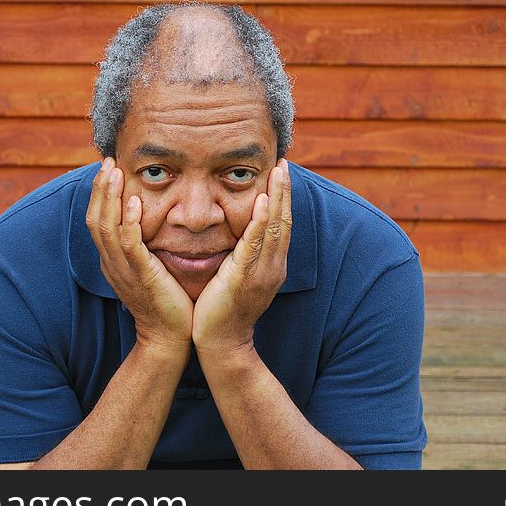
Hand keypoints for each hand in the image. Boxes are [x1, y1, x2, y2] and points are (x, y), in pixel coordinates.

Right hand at [86, 158, 192, 355]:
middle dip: (100, 188)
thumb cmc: (165, 301)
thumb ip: (143, 246)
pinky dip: (128, 222)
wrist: (168, 337)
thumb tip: (149, 222)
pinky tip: (133, 202)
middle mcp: (112, 262)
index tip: (107, 169)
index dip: (99, 194)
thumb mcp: (147, 268)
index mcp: (112, 260)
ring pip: (107, 227)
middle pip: (95, 218)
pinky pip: (130, 245)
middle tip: (107, 161)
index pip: (97, 220)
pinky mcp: (141, 276)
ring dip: (109, 197)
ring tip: (114, 172)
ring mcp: (123, 270)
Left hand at [192, 159, 291, 354]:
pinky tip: (264, 202)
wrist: (221, 345)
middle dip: (284, 189)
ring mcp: (263, 272)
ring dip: (278, 197)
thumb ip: (241, 255)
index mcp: (271, 264)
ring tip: (279, 171)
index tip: (280, 171)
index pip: (281, 224)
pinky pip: (256, 246)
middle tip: (284, 161)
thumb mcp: (236, 276)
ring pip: (276, 228)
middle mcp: (273, 266)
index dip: (282, 197)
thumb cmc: (223, 311)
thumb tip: (236, 234)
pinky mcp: (246, 278)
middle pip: (284, 220)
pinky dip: (262, 222)